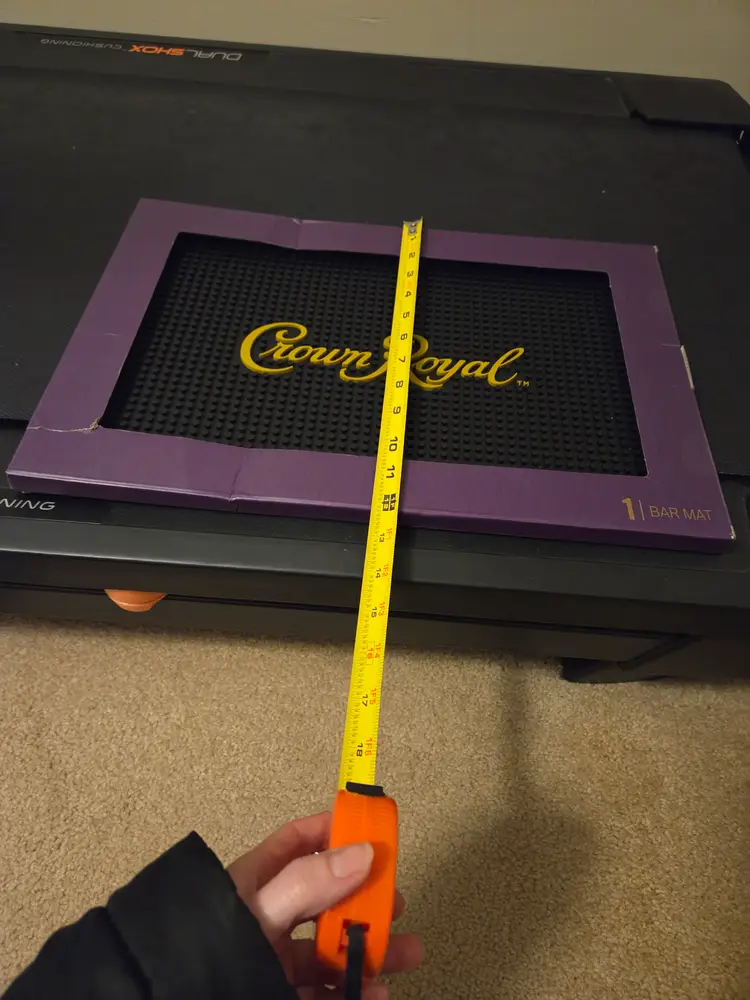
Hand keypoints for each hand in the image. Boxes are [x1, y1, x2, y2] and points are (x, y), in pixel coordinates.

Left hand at [228, 811, 422, 998]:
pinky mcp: (280, 993)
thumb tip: (361, 851)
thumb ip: (308, 883)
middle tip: (398, 903)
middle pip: (328, 897)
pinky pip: (325, 990)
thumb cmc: (208, 949)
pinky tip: (377, 993)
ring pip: (333, 947)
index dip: (334, 831)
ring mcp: (276, 959)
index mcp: (257, 882)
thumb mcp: (260, 910)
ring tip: (408, 953)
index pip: (298, 842)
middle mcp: (270, 917)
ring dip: (373, 948)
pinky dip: (355, 991)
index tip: (372, 830)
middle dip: (368, 898)